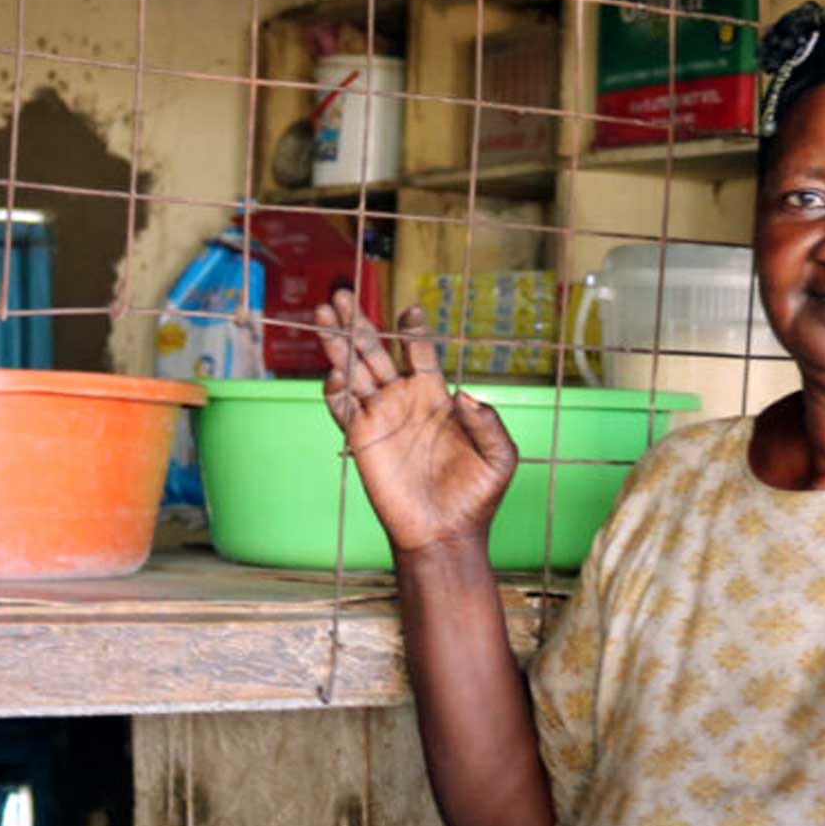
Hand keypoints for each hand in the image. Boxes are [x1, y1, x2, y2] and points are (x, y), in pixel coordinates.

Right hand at [316, 292, 517, 556]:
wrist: (446, 534)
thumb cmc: (478, 496)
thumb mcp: (500, 457)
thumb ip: (489, 423)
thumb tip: (464, 395)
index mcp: (435, 397)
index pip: (419, 351)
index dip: (413, 329)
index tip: (411, 310)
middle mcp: (404, 400)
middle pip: (376, 350)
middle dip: (359, 322)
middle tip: (343, 292)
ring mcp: (380, 418)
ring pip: (353, 370)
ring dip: (338, 342)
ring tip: (324, 311)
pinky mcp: (361, 440)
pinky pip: (341, 407)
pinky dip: (334, 388)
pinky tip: (335, 370)